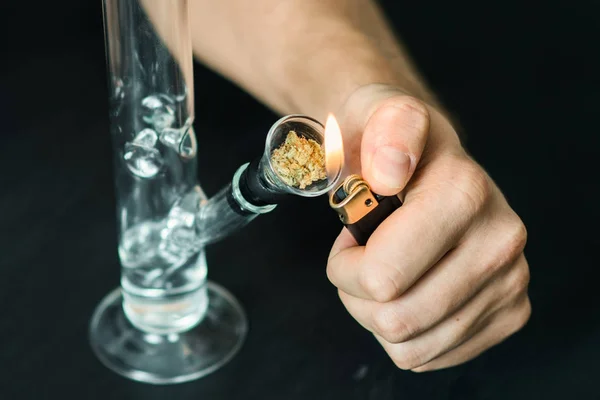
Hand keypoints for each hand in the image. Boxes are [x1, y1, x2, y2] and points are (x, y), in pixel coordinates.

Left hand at [327, 84, 530, 371]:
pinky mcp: (509, 311)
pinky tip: (408, 290)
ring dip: (379, 316)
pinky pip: (434, 355)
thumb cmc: (387, 144)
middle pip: (397, 320)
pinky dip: (405, 334)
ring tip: (384, 272)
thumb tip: (390, 170)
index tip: (350, 237)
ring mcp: (510, 281)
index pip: (382, 278)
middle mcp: (500, 241)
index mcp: (465, 195)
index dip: (344, 266)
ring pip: (413, 347)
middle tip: (360, 259)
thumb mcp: (375, 118)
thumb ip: (384, 131)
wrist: (424, 156)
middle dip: (357, 295)